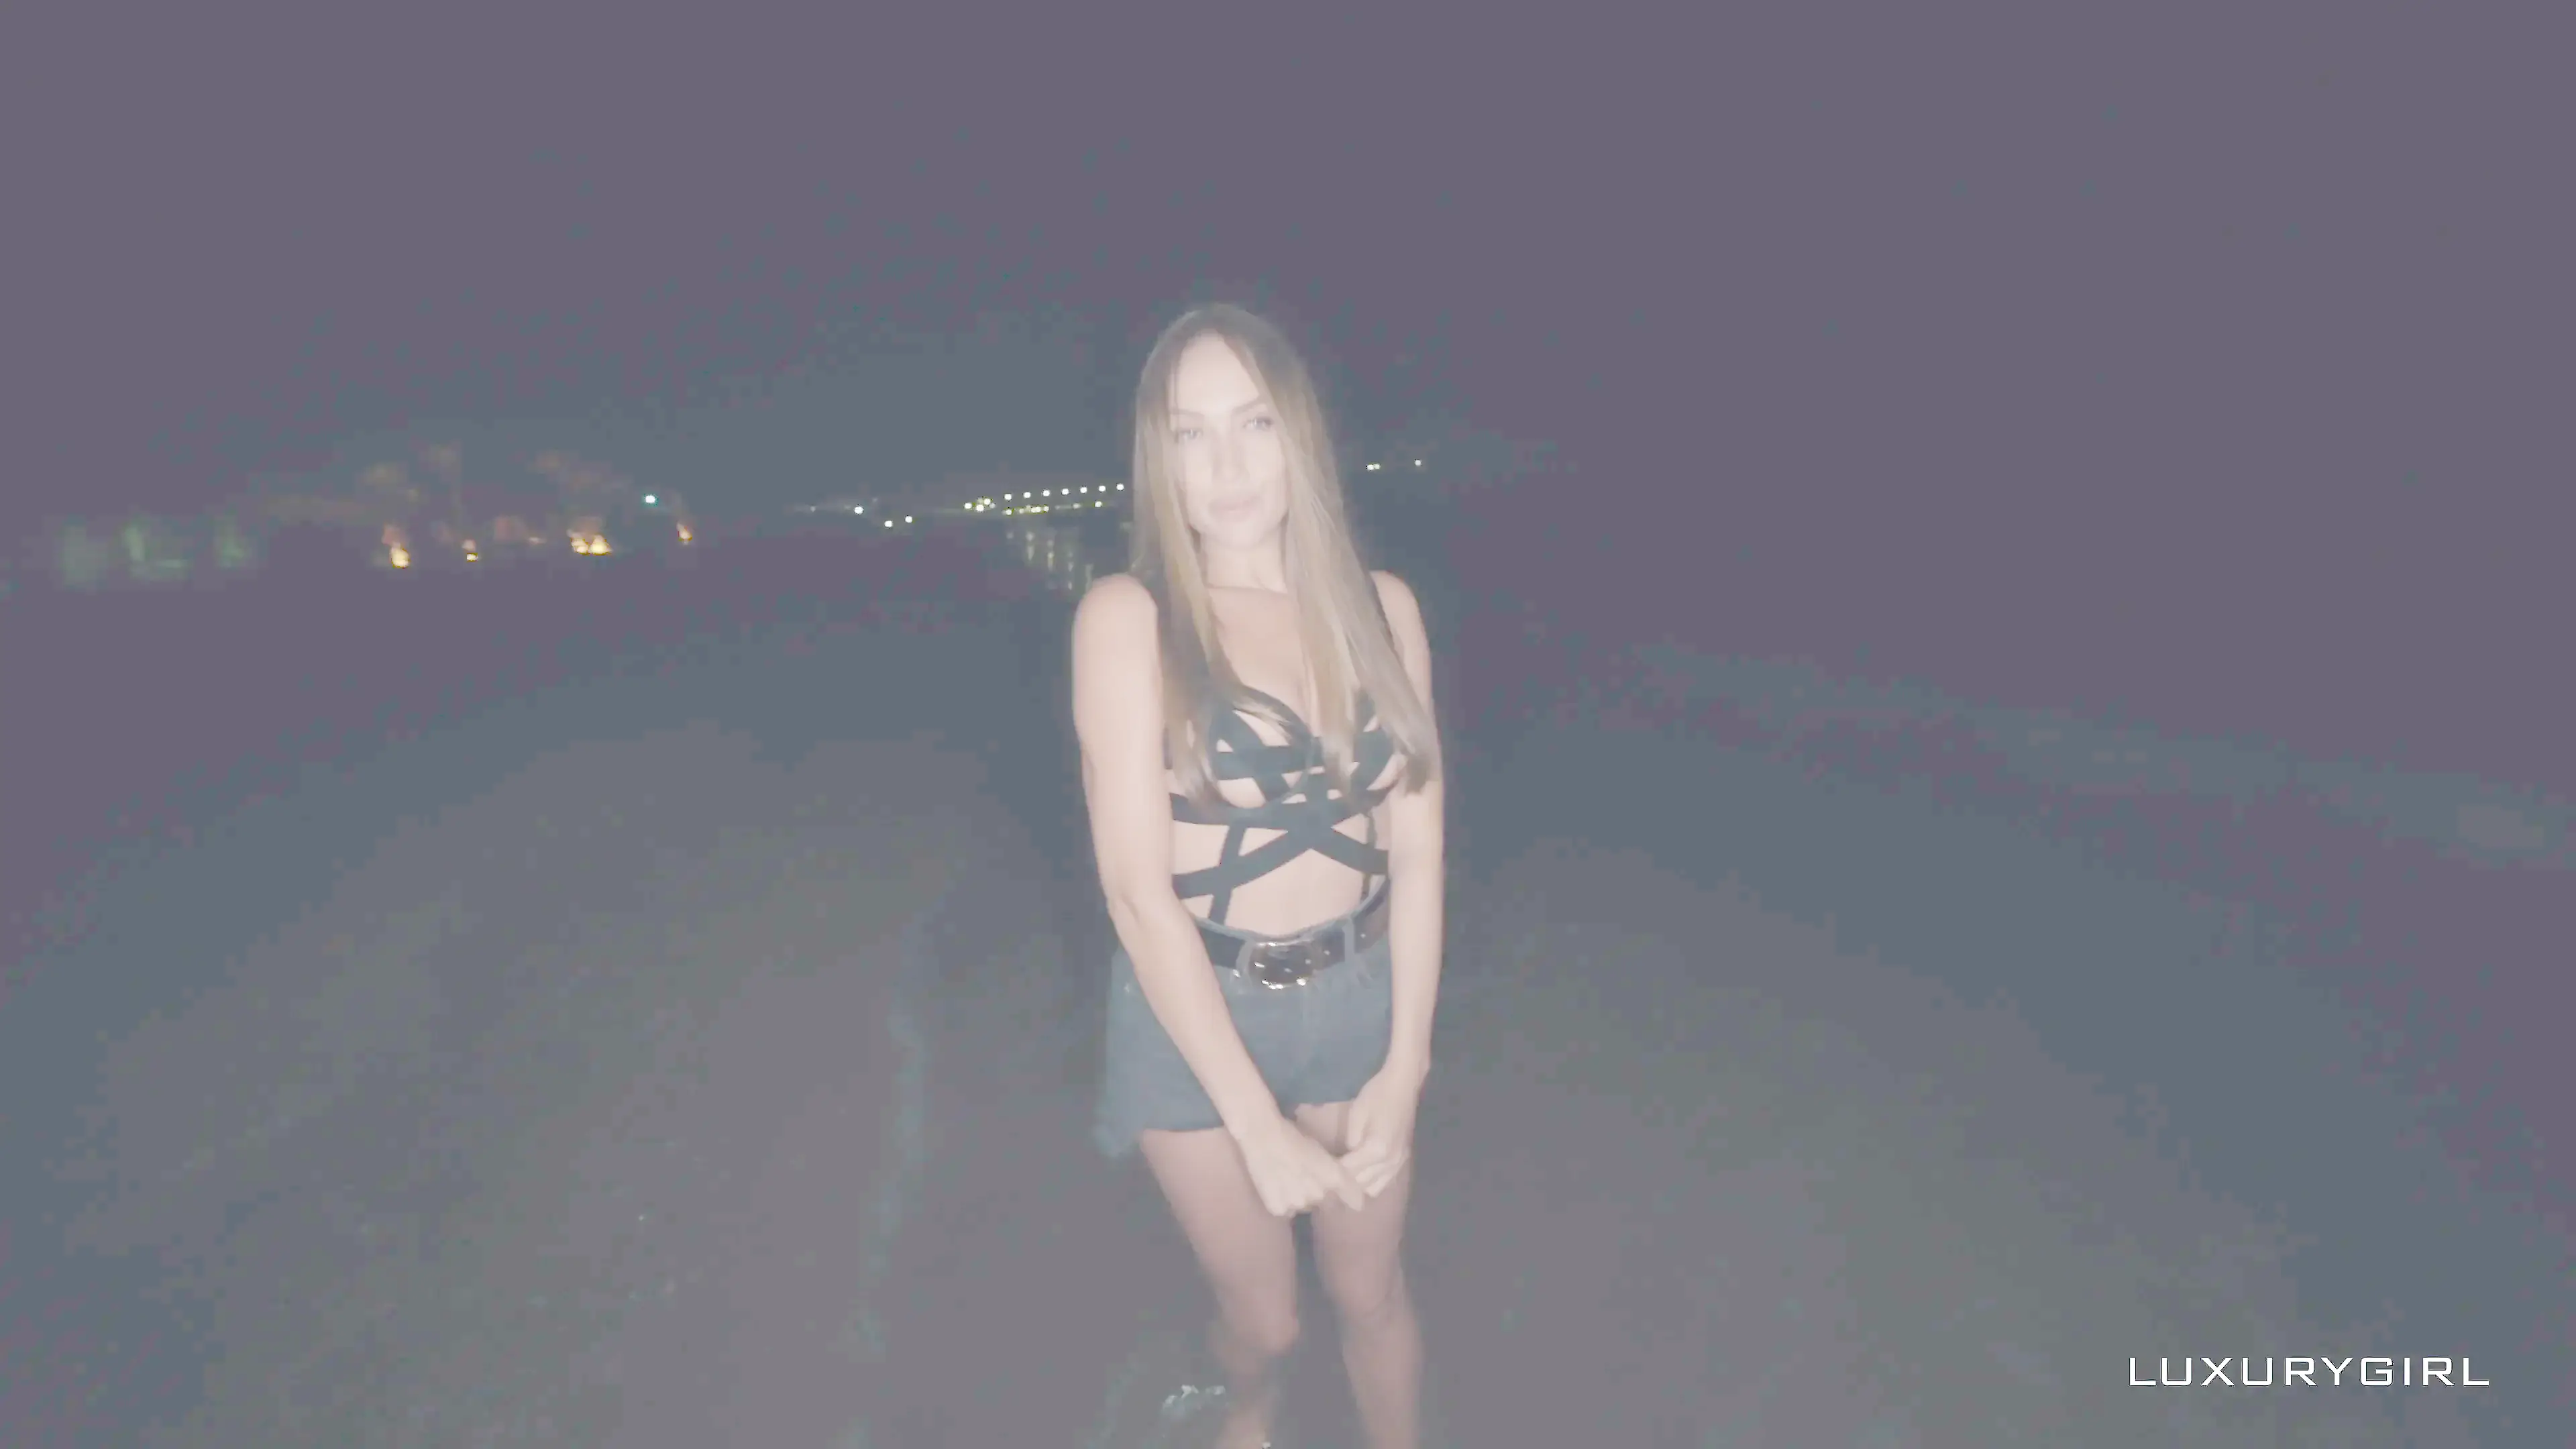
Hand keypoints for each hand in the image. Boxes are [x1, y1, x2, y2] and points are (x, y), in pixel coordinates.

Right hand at [1234, 1115, 1367, 1216]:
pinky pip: (1287, 1211)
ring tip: (1289, 1181)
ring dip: (1302, 1199)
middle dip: (1322, 1196)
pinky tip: (1277, 1187)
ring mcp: (1299, 1204)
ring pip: (1305, 1207)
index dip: (1350, 1198)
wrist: (1264, 1138)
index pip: (1354, 1201)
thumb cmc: (1294, 1137)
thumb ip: (1337, 1173)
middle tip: (1306, 1179)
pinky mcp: (1280, 1210)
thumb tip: (1345, 1189)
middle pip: (1327, 1204)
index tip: (1343, 1195)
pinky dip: (1284, 1203)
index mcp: (1335, 1178)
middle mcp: (1320, 1195)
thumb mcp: (1322, 1152)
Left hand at [1338, 1064, 1421, 1197]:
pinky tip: (1361, 1170)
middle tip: (1328, 1173)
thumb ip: (1351, 1141)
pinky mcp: (1403, 1160)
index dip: (1332, 1172)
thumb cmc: (1377, 1095)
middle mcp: (1390, 1162)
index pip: (1349, 1171)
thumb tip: (1346, 1157)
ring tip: (1345, 1173)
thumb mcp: (1356, 1115)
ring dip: (1358, 1184)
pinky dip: (1371, 1181)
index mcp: (1376, 1150)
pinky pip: (1384, 1181)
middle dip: (1344, 1181)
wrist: (1403, 1085)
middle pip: (1361, 1184)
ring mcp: (1399, 1163)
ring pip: (1373, 1188)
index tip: (1319, 1170)